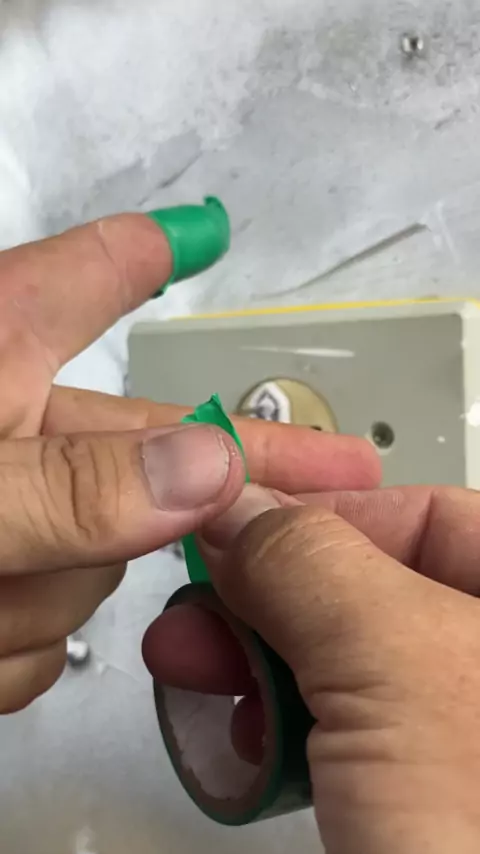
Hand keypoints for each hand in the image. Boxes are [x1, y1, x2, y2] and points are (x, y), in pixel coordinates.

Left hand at [0, 212, 379, 711]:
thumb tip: (209, 471)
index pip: (79, 277)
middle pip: (134, 455)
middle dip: (193, 499)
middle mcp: (3, 426)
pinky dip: (11, 651)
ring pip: (91, 566)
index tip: (194, 235)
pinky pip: (43, 633)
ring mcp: (1, 513)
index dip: (141, 254)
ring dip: (40, 602)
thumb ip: (74, 488)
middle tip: (344, 473)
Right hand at [145, 484, 479, 852]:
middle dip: (269, 594)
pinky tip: (249, 739)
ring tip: (200, 665)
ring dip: (258, 657)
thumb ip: (310, 564)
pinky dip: (283, 724)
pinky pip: (342, 730)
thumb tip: (244, 514)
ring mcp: (459, 732)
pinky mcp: (420, 791)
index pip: (431, 514)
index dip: (326, 512)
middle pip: (374, 589)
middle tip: (206, 600)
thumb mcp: (392, 661)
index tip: (242, 528)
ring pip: (346, 661)